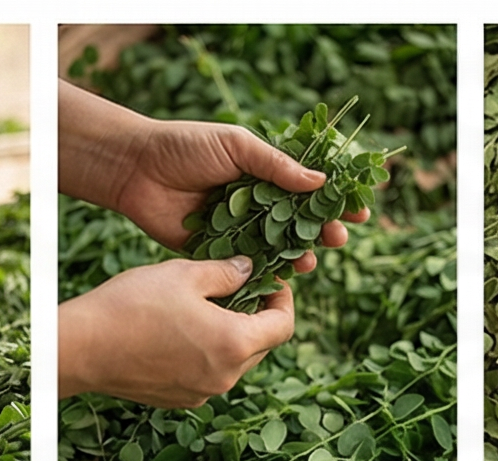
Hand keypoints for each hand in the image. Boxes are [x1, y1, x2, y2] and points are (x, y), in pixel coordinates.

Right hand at [58, 257, 296, 409]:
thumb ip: (226, 272)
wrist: (81, 348)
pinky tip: (181, 334)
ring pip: (234, 363)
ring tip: (206, 312)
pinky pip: (208, 376)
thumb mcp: (183, 274)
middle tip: (239, 291)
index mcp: (234, 343)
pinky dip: (206, 355)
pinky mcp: (179, 400)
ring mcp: (201, 393)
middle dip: (257, 317)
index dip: (283, 300)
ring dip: (231, 337)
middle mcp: (224, 376)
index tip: (270, 282)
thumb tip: (249, 270)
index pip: (283, 325)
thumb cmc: (131, 306)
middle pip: (262, 346)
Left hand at [62, 81, 369, 274]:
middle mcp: (255, 202)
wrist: (136, 168)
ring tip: (311, 261)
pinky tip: (280, 278)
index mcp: (265, 172)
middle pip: (299, 222)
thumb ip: (276, 165)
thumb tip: (320, 181)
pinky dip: (263, 272)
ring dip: (297, 255)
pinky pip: (243, 265)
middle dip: (323, 231)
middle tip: (340, 238)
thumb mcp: (237, 145)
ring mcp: (236, 228)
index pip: (310, 188)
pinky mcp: (213, 251)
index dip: (336, 199)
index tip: (361, 209)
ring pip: (275, 246)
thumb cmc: (185, 146)